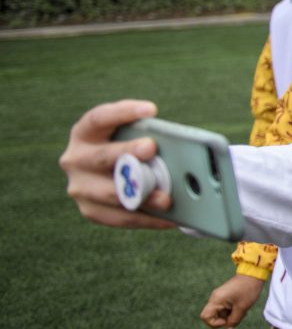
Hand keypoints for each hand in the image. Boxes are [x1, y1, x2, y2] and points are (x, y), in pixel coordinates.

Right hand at [59, 100, 175, 229]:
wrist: (110, 175)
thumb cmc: (128, 150)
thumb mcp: (130, 137)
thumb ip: (145, 136)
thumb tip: (179, 147)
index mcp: (84, 133)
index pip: (98, 118)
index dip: (122, 112)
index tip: (151, 109)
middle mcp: (75, 159)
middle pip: (101, 157)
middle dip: (126, 153)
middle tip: (151, 148)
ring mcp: (79, 187)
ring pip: (109, 193)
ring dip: (140, 196)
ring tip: (166, 198)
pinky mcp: (89, 210)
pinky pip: (118, 218)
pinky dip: (145, 218)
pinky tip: (168, 219)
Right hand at [200, 274, 264, 328]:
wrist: (254, 274)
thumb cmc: (248, 290)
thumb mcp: (242, 308)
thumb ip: (234, 321)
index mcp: (216, 300)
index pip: (205, 317)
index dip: (214, 323)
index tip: (226, 320)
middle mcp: (215, 298)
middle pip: (214, 316)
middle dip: (225, 319)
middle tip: (238, 315)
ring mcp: (219, 296)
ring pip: (221, 312)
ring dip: (231, 315)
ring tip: (243, 309)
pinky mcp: (225, 295)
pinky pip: (225, 307)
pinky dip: (232, 310)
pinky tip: (242, 306)